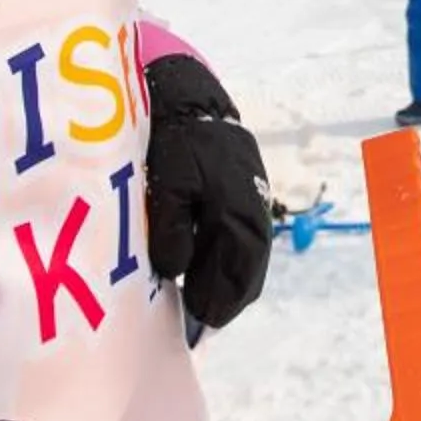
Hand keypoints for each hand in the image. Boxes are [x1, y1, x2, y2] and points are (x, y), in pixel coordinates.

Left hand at [142, 55, 273, 329]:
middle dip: (226, 299)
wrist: (188, 96)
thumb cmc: (175, 140)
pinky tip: (201, 267)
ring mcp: (250, 201)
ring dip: (226, 281)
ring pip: (245, 257)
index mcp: (239, 212)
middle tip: (200, 324)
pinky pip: (238, 239)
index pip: (239, 272)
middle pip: (247, 271)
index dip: (221, 302)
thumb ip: (171, 228)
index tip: (201, 323)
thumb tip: (174, 271)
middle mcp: (252, 211)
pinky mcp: (240, 194)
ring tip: (199, 302)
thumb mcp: (167, 182)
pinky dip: (224, 259)